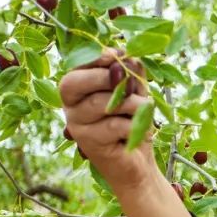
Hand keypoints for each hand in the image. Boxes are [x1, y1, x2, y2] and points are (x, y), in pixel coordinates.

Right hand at [59, 48, 155, 190]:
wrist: (138, 162)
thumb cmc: (133, 121)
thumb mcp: (135, 91)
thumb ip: (130, 72)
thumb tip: (126, 55)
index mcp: (77, 89)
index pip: (75, 67)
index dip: (94, 58)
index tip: (118, 56)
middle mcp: (71, 106)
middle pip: (76, 83)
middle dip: (106, 77)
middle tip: (130, 84)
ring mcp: (77, 126)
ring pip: (102, 104)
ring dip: (131, 104)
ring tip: (145, 109)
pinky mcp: (89, 144)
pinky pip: (115, 125)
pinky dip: (135, 125)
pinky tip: (141, 131)